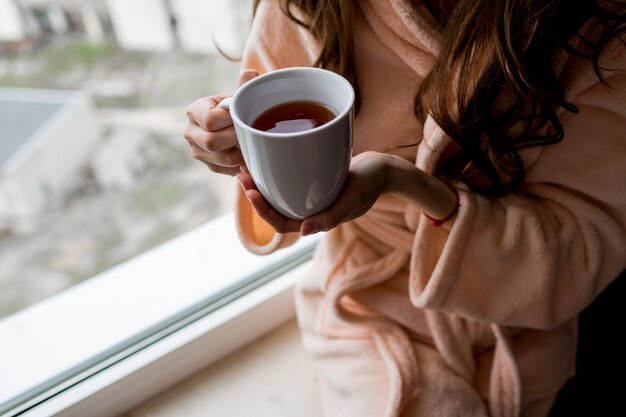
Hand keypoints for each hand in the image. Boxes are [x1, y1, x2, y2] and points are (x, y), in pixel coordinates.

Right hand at [183, 69, 258, 174]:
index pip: (210, 120)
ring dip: (239, 153)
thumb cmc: (236, 107)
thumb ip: (244, 86)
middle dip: (235, 138)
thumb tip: (250, 74)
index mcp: (195, 111)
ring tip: (251, 144)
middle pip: (211, 142)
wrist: (235, 124)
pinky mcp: (209, 166)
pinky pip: (226, 170)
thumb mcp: (238, 95)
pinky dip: (240, 164)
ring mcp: (197, 151)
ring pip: (220, 159)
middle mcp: (190, 132)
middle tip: (250, 133)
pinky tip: (247, 154)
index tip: (242, 117)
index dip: (229, 120)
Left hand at [237, 152, 393, 235]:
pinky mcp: (313, 181)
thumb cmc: (372, 184)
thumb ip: (331, 216)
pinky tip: (266, 157)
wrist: (385, 169)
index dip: (262, 210)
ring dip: (262, 183)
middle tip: (242, 172)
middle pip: (275, 209)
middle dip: (255, 194)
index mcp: (316, 221)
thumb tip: (305, 231)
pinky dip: (275, 172)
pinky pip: (289, 181)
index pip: (281, 223)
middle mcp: (310, 211)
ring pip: (279, 195)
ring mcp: (311, 197)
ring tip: (247, 165)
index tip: (250, 190)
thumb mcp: (353, 199)